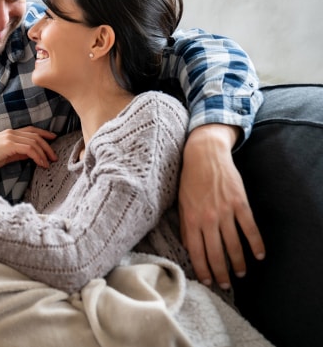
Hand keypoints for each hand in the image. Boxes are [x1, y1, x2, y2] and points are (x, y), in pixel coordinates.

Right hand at [0, 126, 56, 186]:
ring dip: (44, 152)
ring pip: (34, 142)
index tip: (53, 138)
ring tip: (49, 163)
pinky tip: (41, 164)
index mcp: (9, 133)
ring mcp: (10, 137)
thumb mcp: (5, 155)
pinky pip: (30, 149)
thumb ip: (17, 153)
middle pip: (35, 135)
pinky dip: (38, 156)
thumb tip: (30, 155)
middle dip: (47, 145)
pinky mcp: (10, 145)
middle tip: (54, 156)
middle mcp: (11, 132)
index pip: (30, 130)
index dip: (43, 133)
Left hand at [178, 124, 264, 288]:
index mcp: (190, 219)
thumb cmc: (189, 180)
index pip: (196, 252)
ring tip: (241, 274)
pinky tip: (259, 255)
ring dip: (238, 262)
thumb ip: (185, 226)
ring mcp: (225, 211)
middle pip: (215, 253)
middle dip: (221, 272)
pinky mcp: (240, 203)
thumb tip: (189, 248)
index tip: (208, 281)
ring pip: (233, 244)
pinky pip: (249, 228)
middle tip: (225, 285)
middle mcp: (207, 218)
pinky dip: (256, 243)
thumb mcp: (181, 203)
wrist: (204, 155)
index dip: (202, 269)